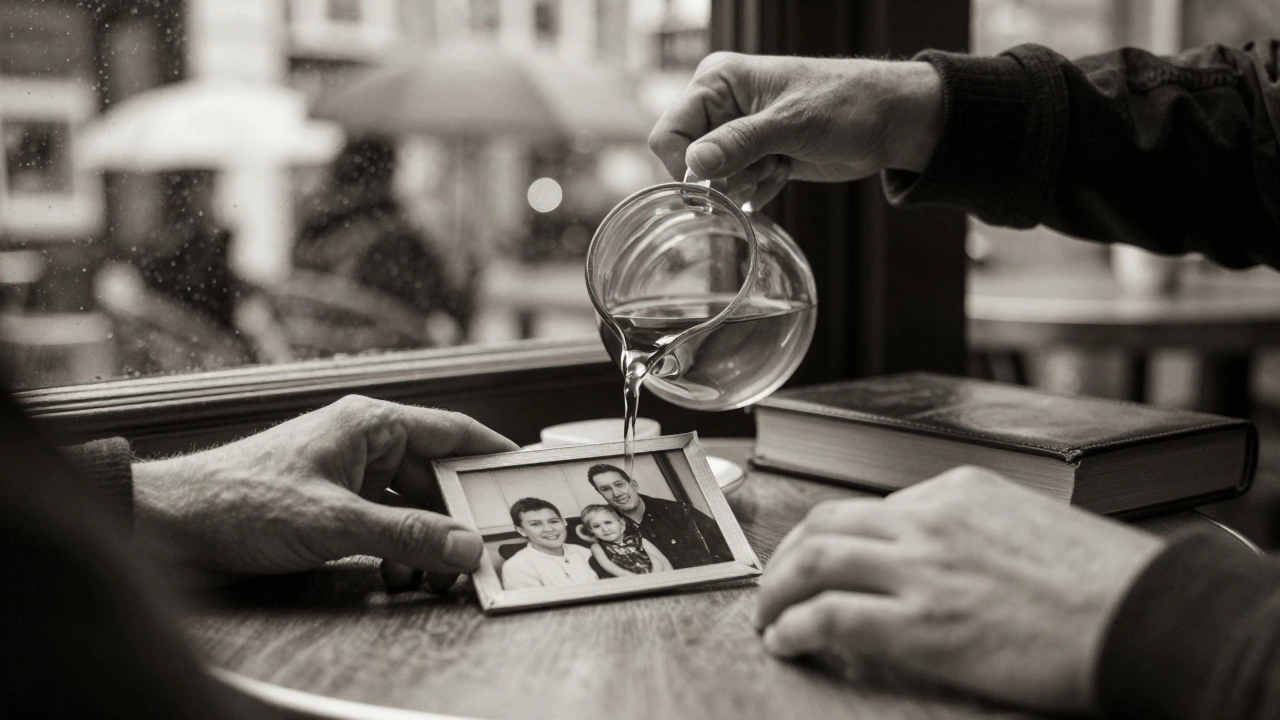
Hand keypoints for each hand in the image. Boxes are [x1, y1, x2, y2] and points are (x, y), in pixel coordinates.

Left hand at [132, 395, 517, 589]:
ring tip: (433, 575)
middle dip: (457, 518)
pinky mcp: (331, 507)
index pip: (451, 431)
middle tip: (482, 551)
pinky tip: (398, 577)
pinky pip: (384, 526)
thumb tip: (466, 547)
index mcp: (370, 423)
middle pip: (435, 479)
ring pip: (410, 508)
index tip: (526, 477)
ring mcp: (346, 476)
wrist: (171, 526)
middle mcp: (363, 444)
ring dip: (425, 544)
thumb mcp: (335, 523)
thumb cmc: (239, 500)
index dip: (492, 454)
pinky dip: (397, 552)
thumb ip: (407, 535)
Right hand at [649, 52, 943, 207]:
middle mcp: (721, 104)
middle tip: (763, 165)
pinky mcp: (755, 154)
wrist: (888, 121)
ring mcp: (737, 131)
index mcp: (717, 81)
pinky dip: (759, 188)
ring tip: (780, 163)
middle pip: (689, 160)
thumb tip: (693, 166)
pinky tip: (785, 171)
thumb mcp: (789, 125)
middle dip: (724, 175)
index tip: (717, 181)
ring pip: (714, 178)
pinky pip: (736, 186)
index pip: (670, 133)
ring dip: (746, 182)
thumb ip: (738, 144)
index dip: (687, 164)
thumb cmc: (845, 105)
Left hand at [756, 466, 1164, 713]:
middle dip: (789, 556)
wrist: (1144, 616)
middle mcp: (929, 519)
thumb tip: (941, 560)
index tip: (823, 560)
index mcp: (959, 490)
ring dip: (777, 591)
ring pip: (814, 563)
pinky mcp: (919, 625)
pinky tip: (785, 641)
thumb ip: (975, 531)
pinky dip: (794, 628)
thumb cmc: (1105, 580)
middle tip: (776, 584)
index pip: (872, 507)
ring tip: (768, 616)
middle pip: (825, 525)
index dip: (835, 538)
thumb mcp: (1031, 526)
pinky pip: (829, 617)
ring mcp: (920, 569)